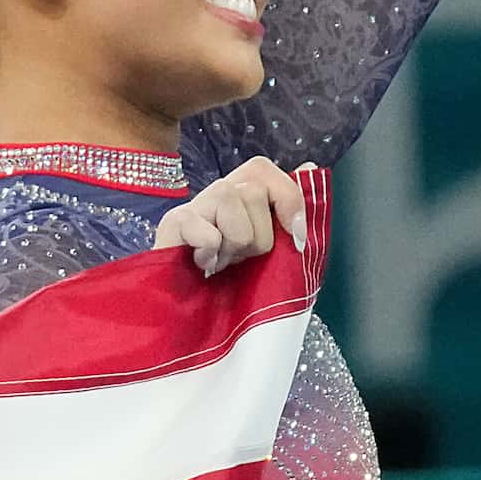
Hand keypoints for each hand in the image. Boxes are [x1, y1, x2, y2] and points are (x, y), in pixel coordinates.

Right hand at [152, 156, 307, 277]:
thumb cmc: (230, 280)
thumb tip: (309, 166)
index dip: (286, 197)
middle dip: (258, 236)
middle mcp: (213, 194)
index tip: (295, 238)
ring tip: (220, 262)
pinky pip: (209, 235)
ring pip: (230, 202)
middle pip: (253, 190)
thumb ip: (287, 210)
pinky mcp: (171, 225)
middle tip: (239, 257)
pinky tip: (202, 265)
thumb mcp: (268, 246)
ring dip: (234, 245)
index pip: (262, 169)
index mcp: (238, 195)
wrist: (186, 314)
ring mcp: (190, 207)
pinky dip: (212, 256)